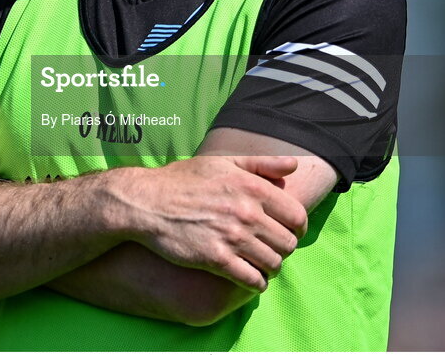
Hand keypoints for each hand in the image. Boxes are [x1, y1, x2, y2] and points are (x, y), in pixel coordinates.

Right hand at [124, 155, 307, 291]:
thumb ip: (262, 163)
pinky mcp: (216, 259)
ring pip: (273, 263)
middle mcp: (246, 212)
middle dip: (283, 248)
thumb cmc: (184, 181)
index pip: (297, 216)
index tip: (288, 232)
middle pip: (288, 243)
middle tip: (271, 248)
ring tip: (261, 264)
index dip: (297, 227)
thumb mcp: (222, 162)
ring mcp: (232, 237)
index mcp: (252, 186)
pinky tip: (249, 278)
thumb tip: (294, 165)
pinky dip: (256, 283)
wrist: (147, 202)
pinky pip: (252, 280)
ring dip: (270, 267)